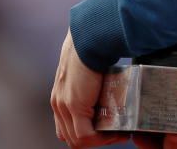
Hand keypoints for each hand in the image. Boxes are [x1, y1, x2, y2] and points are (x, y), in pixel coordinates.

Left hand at [50, 29, 128, 146]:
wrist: (90, 38)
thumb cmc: (92, 48)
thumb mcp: (87, 70)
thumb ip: (90, 83)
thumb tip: (107, 86)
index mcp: (60, 95)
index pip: (66, 128)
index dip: (85, 132)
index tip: (105, 128)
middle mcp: (58, 103)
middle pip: (71, 137)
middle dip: (94, 140)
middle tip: (115, 133)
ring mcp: (64, 105)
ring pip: (78, 140)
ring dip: (100, 141)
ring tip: (118, 133)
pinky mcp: (73, 105)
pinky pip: (85, 136)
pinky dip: (102, 139)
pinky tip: (116, 131)